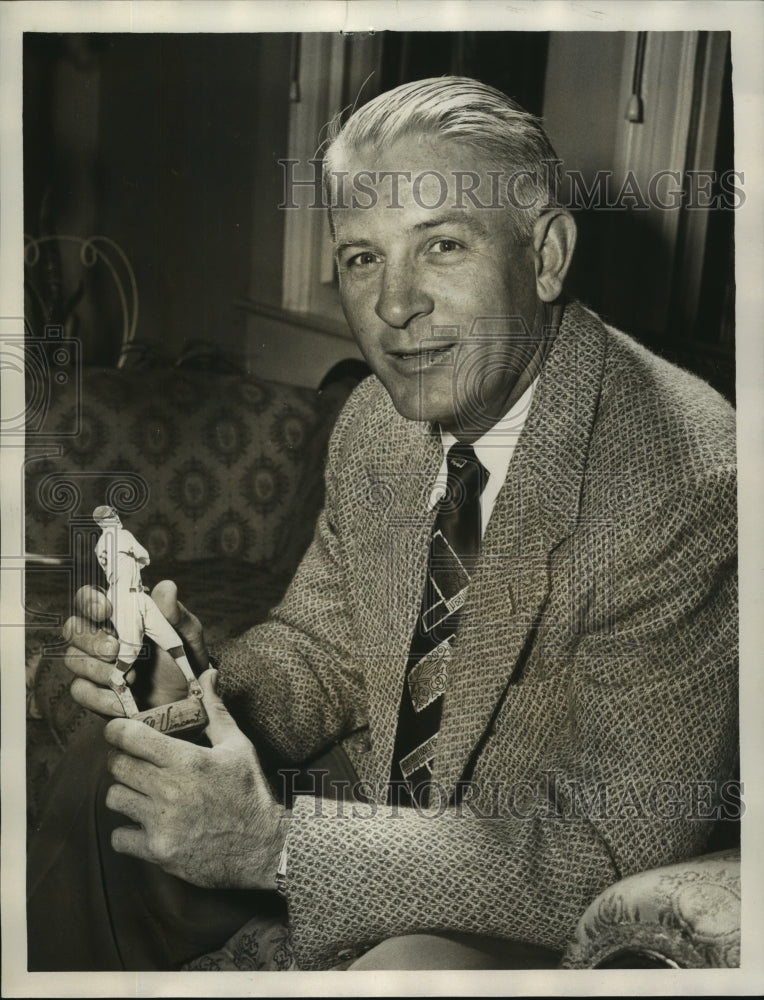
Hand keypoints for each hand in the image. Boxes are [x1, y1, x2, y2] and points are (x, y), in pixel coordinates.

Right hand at [63, 580, 207, 715]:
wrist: (188, 697)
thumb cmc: (184, 658)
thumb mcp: (186, 634)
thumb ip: (174, 613)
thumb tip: (167, 588)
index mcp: (119, 614)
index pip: (89, 598)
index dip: (90, 601)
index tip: (105, 610)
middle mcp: (100, 636)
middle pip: (73, 628)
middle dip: (91, 639)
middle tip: (114, 650)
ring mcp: (93, 664)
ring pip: (73, 659)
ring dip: (98, 670)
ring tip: (130, 679)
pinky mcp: (94, 692)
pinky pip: (80, 690)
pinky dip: (99, 697)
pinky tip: (121, 702)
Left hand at [104, 669, 287, 889]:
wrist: (264, 846)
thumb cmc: (250, 791)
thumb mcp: (238, 746)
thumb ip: (215, 710)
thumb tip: (209, 673)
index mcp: (186, 760)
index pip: (129, 737)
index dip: (116, 731)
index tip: (118, 732)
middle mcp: (169, 790)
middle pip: (116, 766)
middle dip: (122, 760)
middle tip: (136, 763)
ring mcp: (162, 823)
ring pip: (114, 798)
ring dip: (126, 793)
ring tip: (144, 793)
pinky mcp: (158, 851)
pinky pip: (120, 836)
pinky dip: (129, 831)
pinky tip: (148, 824)